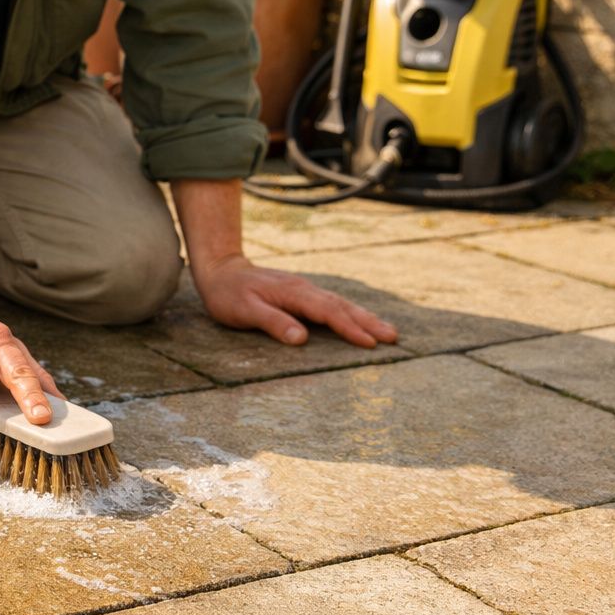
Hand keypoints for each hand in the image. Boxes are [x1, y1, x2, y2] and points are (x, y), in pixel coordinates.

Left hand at [191, 253, 397, 347]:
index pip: (327, 312)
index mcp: (293, 294)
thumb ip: (271, 322)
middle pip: (342, 306)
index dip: (349, 328)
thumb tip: (300, 338)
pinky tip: (362, 321)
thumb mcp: (243, 310)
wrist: (221, 271)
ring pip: (341, 304)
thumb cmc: (228, 294)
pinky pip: (333, 304)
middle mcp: (304, 289)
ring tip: (388, 331)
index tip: (370, 343)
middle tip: (394, 338)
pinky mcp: (302, 294)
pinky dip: (351, 313)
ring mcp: (305, 290)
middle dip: (369, 322)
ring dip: (365, 317)